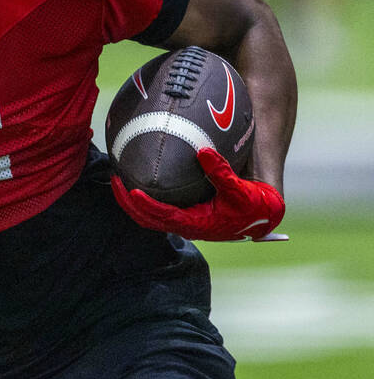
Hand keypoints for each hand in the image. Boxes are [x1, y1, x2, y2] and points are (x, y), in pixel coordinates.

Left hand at [111, 148, 286, 240]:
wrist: (263, 215)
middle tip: (115, 181)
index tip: (131, 190)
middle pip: (147, 218)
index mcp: (196, 224)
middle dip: (128, 202)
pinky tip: (138, 177)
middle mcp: (185, 226)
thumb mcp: (240, 189)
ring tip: (118, 179)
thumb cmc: (253, 205)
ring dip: (132, 201)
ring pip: (150, 215)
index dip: (145, 205)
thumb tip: (203, 151)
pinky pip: (158, 208)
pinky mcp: (185, 215)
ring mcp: (183, 222)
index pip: (163, 216)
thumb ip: (221, 172)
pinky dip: (145, 197)